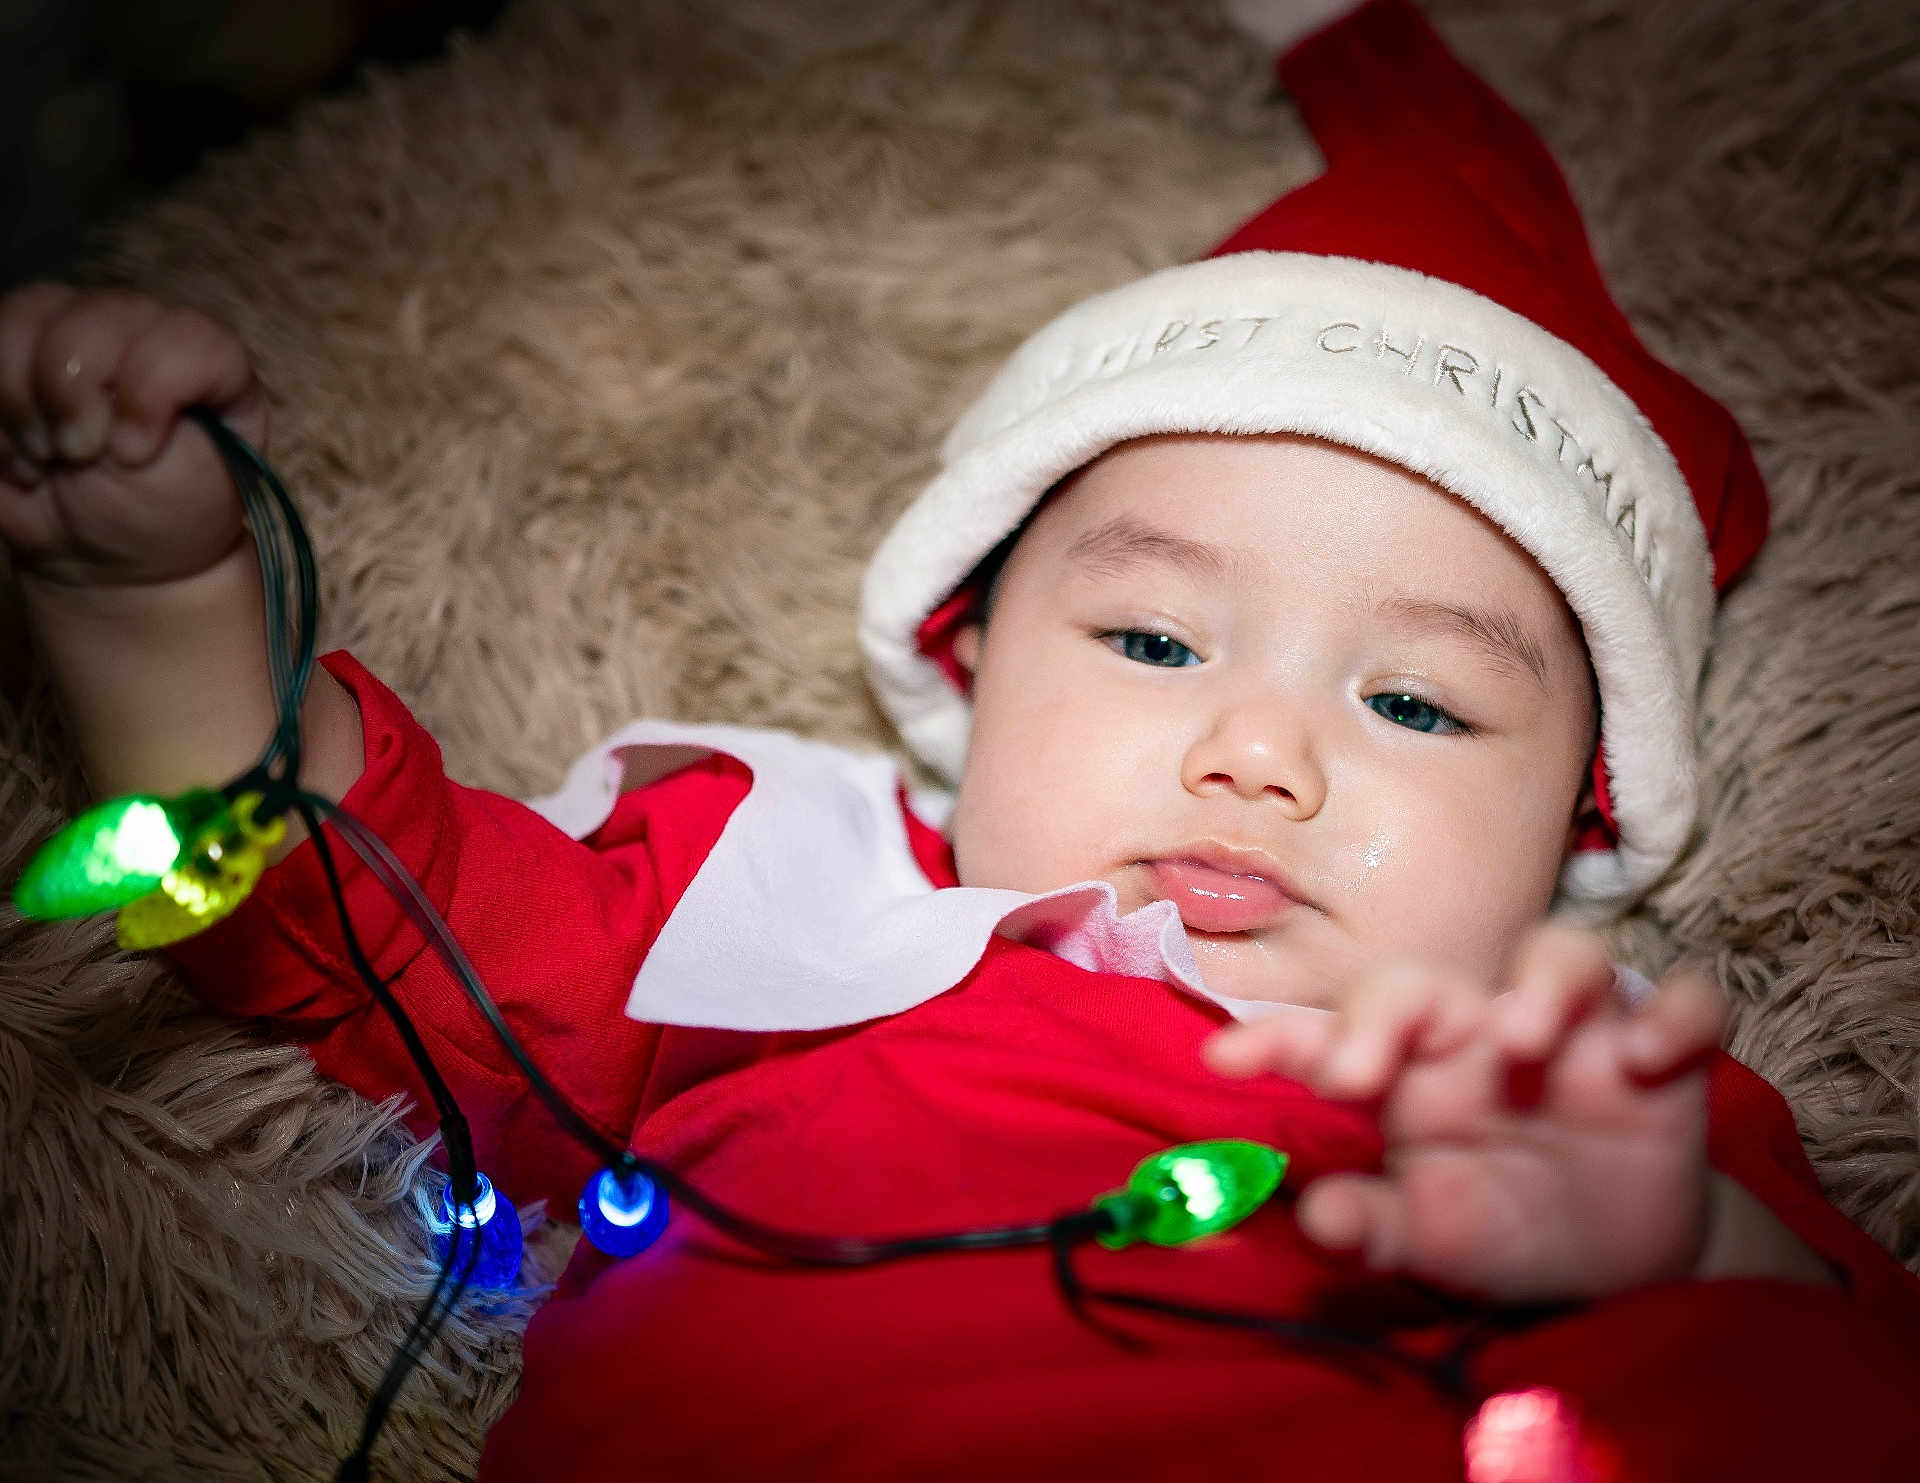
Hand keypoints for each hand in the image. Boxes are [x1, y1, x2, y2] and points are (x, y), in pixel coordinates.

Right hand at [0, 283, 263, 589]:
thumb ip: (179, 433)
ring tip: (47, 454)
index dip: (150, 389)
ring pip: (27, 317)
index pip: (187, 336)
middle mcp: (143, 329)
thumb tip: (116, 400)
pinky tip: (19, 446)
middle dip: (72, 397)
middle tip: (78, 454)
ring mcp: (76, 327)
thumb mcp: (197, 487)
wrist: (100, 544)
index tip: (133, 453)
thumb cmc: (159, 512)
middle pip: (95, 318)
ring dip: (23, 401)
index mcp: (207, 360)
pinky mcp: (18, 345)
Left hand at [1203, 924, 1727, 1302]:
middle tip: (1361, 1069)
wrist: (1618, 1261)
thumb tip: (1316, 1218)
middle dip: (1388, 1008)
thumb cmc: (1503, 1226)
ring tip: (1521, 1041)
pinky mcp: (1666, 1054)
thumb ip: (1374, 1228)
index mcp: (1411, 1073)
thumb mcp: (1433, 1240)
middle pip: (1429, 977)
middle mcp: (1481, 1032)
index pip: (1333, 1034)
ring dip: (1542, 985)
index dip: (1277, 1039)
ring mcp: (1578, 1034)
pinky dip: (1676, 1015)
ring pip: (1562, 952)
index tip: (1223, 1061)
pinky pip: (1685, 1002)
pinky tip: (1653, 1059)